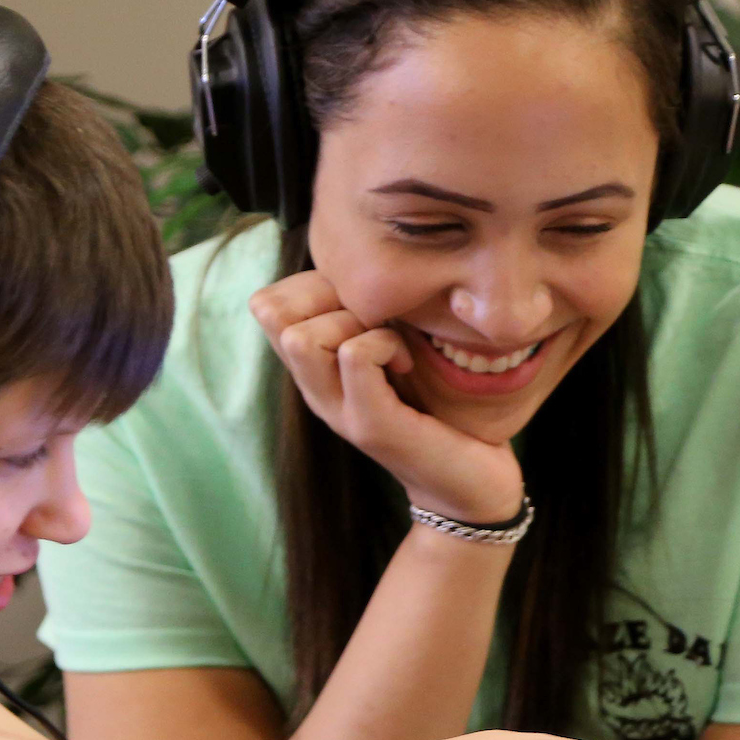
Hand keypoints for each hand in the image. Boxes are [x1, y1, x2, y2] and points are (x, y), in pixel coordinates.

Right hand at [250, 271, 523, 523]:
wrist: (471, 483)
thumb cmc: (441, 407)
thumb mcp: (395, 348)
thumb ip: (369, 315)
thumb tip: (361, 256)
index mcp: (316, 369)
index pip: (268, 303)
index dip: (310, 283)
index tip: (362, 303)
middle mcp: (315, 390)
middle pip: (273, 314)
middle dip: (329, 297)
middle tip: (377, 320)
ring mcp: (337, 410)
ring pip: (302, 336)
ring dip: (354, 321)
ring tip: (391, 343)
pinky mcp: (369, 424)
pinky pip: (354, 354)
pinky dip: (384, 344)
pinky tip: (406, 362)